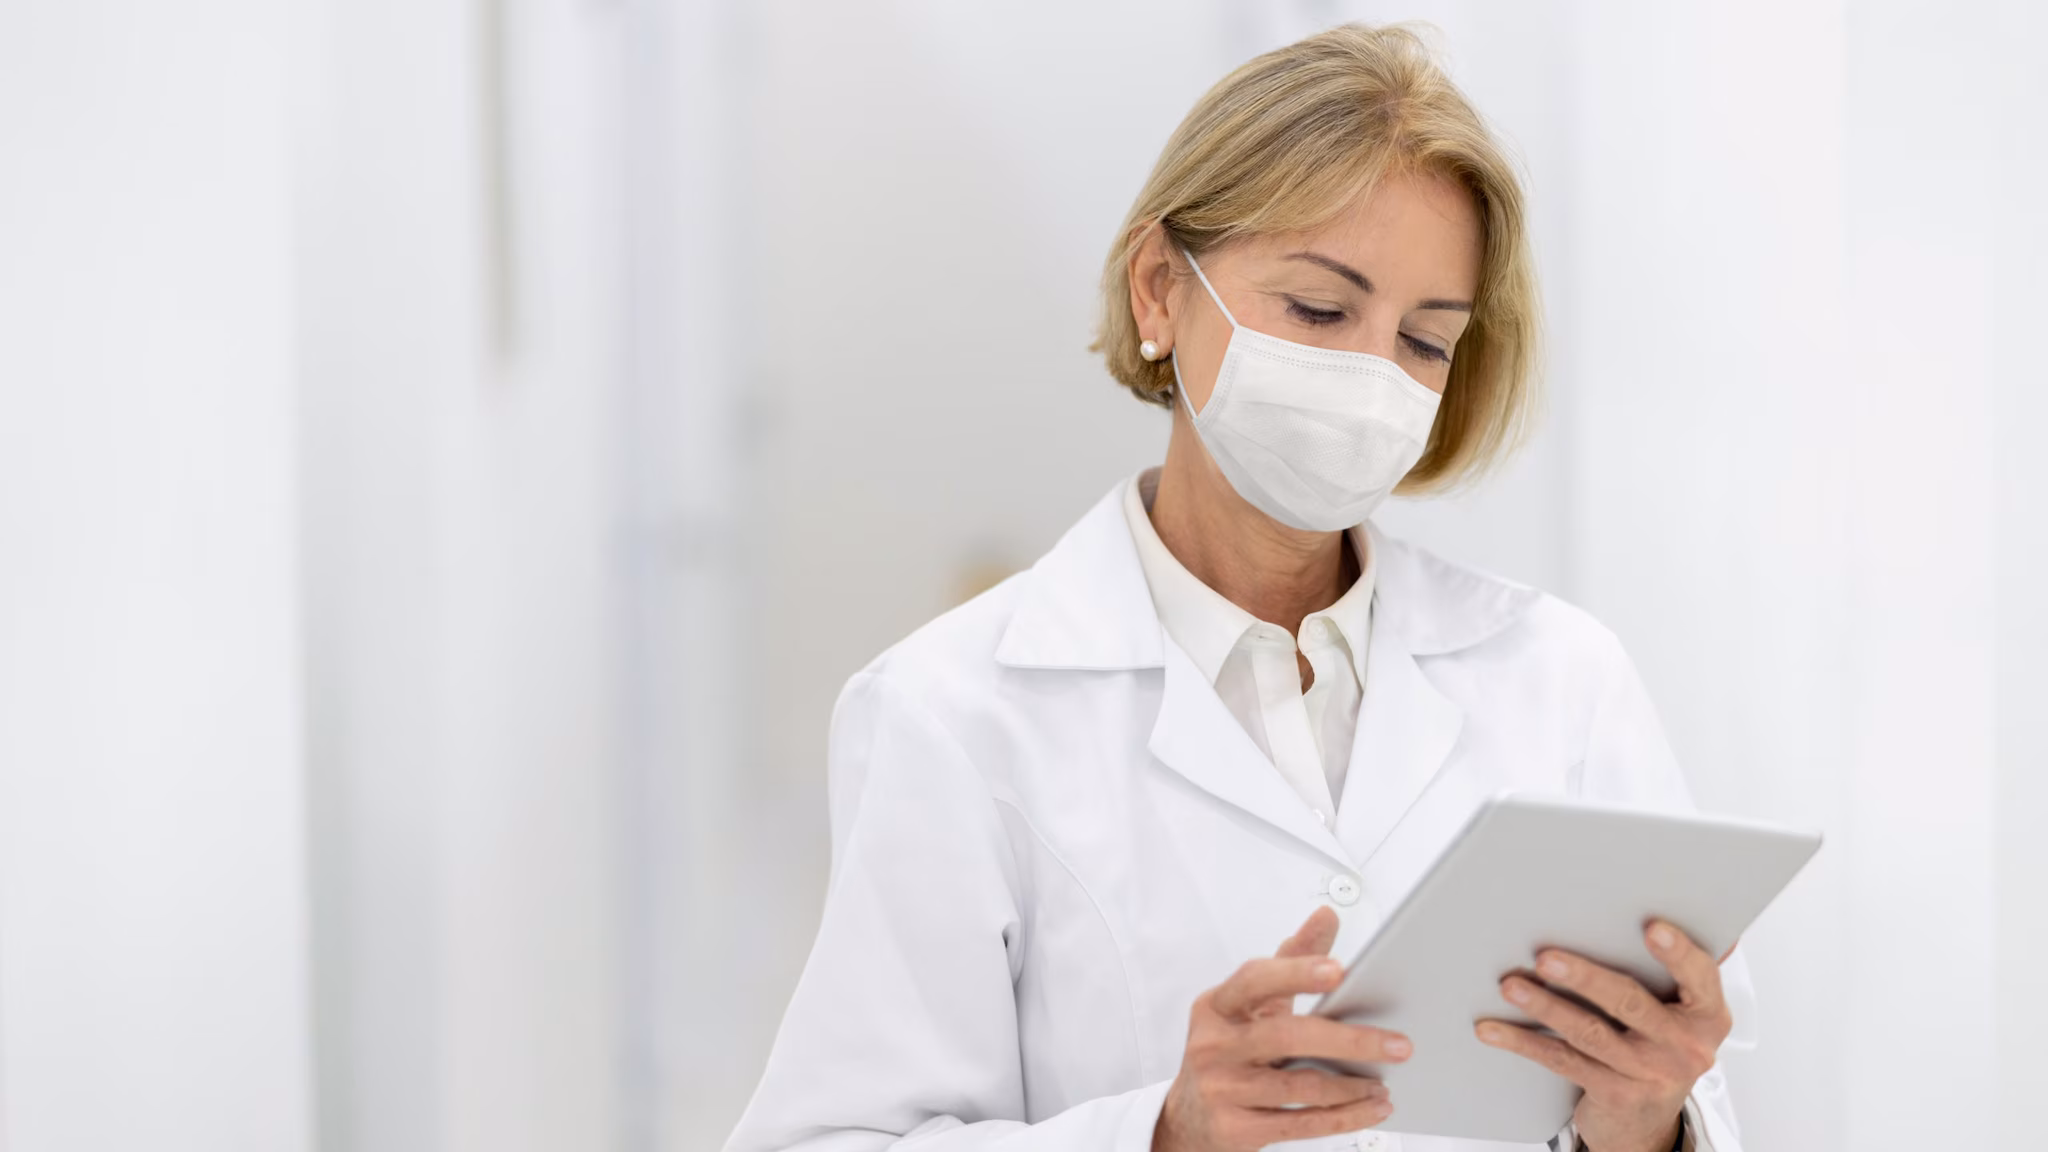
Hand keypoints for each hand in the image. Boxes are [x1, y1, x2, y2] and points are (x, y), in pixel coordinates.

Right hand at [1153, 907, 1408, 1151]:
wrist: (1189, 1116)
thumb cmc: (1229, 1049)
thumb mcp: (1251, 1005)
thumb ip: (1290, 961)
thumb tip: (1325, 917)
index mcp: (1217, 1005)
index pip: (1256, 980)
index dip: (1297, 973)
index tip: (1339, 971)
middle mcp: (1213, 1045)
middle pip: (1285, 1036)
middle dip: (1348, 1040)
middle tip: (1396, 1044)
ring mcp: (1221, 1088)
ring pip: (1298, 1086)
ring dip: (1351, 1086)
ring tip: (1385, 1083)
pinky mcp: (1234, 1128)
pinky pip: (1298, 1123)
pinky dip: (1342, 1117)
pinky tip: (1369, 1108)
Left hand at [1475, 921, 1731, 1151]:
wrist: (1649, 1120)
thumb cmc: (1662, 1047)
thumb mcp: (1683, 1012)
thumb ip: (1680, 969)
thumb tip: (1675, 915)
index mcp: (1708, 1015)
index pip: (1700, 977)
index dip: (1678, 953)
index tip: (1651, 927)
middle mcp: (1685, 1047)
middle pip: (1630, 1004)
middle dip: (1585, 978)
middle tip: (1546, 958)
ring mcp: (1650, 1073)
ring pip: (1589, 1032)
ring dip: (1545, 1006)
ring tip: (1512, 986)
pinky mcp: (1615, 1094)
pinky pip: (1563, 1061)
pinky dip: (1524, 1042)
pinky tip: (1494, 1029)